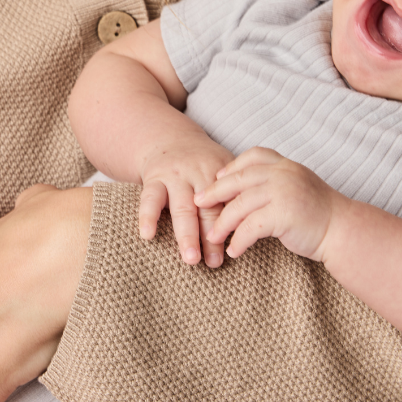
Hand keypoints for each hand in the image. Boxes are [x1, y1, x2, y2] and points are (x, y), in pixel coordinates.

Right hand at [138, 131, 233, 266]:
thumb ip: (236, 193)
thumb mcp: (224, 167)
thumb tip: (253, 229)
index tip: (238, 248)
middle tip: (216, 262)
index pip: (229, 202)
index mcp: (220, 172)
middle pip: (208, 209)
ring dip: (187, 234)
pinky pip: (149, 199)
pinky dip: (148, 216)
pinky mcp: (154, 179)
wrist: (170, 138)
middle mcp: (199, 173)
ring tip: (191, 259)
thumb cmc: (203, 162)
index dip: (234, 225)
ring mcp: (175, 176)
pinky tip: (148, 235)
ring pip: (182, 208)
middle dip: (212, 237)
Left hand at [196, 147, 348, 261]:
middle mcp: (283, 174)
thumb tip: (245, 189)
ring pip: (240, 205)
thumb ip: (275, 182)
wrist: (343, 230)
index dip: (232, 167)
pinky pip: (251, 227)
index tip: (217, 178)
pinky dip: (239, 240)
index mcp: (286, 165)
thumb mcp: (297, 187)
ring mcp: (283, 192)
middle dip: (215, 192)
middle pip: (239, 179)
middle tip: (199, 203)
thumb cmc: (318, 213)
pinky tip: (234, 251)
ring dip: (223, 223)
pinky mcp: (284, 214)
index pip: (253, 156)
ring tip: (213, 237)